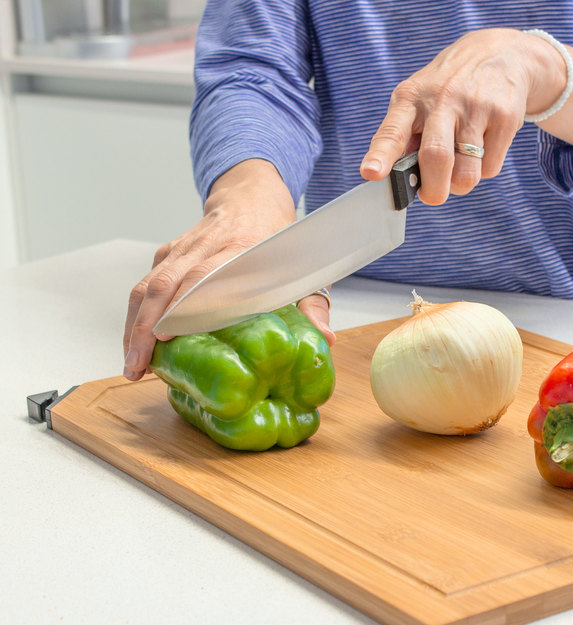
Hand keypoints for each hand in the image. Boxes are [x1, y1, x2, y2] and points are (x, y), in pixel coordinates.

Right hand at [122, 159, 334, 381]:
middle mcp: (203, 248)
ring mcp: (182, 249)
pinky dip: (137, 315)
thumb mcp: (303, 267)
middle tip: (138, 366)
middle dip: (145, 328)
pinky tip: (137, 343)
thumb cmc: (277, 237)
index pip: (203, 277)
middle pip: (164, 286)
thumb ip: (313, 303)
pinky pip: (145, 284)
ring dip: (134, 326)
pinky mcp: (168, 253)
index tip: (166, 336)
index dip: (182, 306)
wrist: (251, 196)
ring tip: (132, 364)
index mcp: (239, 250)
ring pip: (148, 286)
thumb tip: (325, 339)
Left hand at [359, 28, 571, 201]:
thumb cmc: (447, 91)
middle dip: (433, 191)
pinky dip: (483, 169)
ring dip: (460, 184)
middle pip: (436, 158)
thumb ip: (404, 138)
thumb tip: (397, 182)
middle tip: (433, 195)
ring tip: (459, 166)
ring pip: (466, 174)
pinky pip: (490, 168)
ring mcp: (476, 107)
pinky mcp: (504, 116)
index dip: (380, 156)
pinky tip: (482, 147)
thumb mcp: (418, 100)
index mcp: (411, 99)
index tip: (371, 173)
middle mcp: (442, 99)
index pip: (392, 131)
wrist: (500, 54)